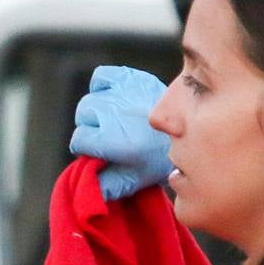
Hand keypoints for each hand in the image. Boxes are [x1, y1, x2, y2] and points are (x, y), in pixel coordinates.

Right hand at [69, 66, 172, 200]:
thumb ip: (106, 186)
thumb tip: (86, 187)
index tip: (97, 151)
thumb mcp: (131, 179)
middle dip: (90, 128)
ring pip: (89, 100)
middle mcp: (116, 114)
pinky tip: (112, 98)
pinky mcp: (129, 78)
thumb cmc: (155, 160)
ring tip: (111, 120)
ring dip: (95, 111)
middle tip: (106, 136)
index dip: (85, 147)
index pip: (79, 140)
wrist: (185, 131)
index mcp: (116, 140)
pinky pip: (101, 77)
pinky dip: (102, 86)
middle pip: (82, 117)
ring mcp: (122, 93)